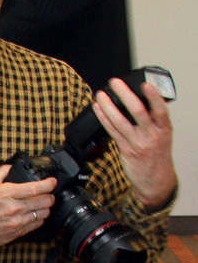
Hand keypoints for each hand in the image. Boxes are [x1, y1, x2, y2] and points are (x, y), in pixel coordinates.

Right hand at [0, 164, 56, 247]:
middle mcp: (14, 208)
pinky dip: (39, 219)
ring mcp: (17, 221)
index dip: (49, 184)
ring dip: (45, 208)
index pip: (36, 188)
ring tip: (41, 205)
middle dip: (49, 196)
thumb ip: (1, 173)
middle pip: (44, 201)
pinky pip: (36, 225)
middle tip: (47, 194)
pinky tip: (34, 215)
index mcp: (7, 193)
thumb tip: (11, 166)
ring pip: (43, 213)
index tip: (52, 182)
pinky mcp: (17, 232)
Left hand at [92, 78, 176, 209]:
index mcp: (164, 128)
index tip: (146, 84)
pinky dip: (103, 119)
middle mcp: (151, 135)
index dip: (153, 96)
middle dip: (124, 94)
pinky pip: (112, 132)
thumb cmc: (158, 155)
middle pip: (137, 111)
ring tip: (100, 94)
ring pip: (120, 121)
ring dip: (108, 106)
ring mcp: (138, 143)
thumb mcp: (162, 135)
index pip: (160, 109)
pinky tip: (98, 110)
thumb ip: (153, 121)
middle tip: (115, 82)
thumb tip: (136, 102)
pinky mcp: (126, 150)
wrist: (156, 180)